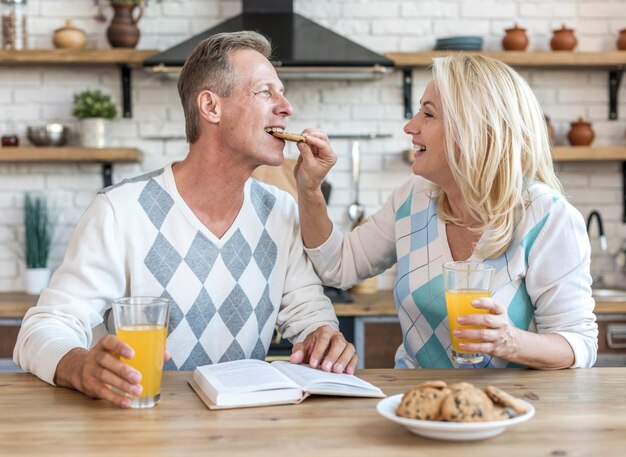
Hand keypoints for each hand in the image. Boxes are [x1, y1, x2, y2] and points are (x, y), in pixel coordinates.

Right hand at [54, 335, 168, 408]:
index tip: (132, 354)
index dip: (120, 346)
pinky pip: (102, 392)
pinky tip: (127, 402)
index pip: (110, 341)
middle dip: (123, 370)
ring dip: (121, 385)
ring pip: (105, 377)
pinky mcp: (90, 385)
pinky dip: (115, 398)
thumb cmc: (110, 357)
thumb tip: (165, 354)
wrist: (80, 368)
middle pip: (107, 362)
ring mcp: (91, 371)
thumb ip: (143, 350)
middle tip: (138, 377)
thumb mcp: (120, 350)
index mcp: (105, 344)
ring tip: (137, 391)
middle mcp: (96, 356)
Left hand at [289, 325, 357, 373]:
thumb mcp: (303, 347)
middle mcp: (337, 336)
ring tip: (336, 371)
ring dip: (343, 360)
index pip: (323, 339)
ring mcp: (345, 344)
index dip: (319, 351)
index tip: (313, 364)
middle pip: (338, 343)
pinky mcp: (351, 354)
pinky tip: (347, 372)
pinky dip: (352, 364)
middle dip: (332, 356)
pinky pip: (354, 357)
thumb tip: (294, 358)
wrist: (320, 348)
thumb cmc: (312, 347)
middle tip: (326, 368)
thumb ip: (298, 351)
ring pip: (349, 349)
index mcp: (324, 331)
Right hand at [294, 129, 336, 193]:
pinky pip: (308, 140)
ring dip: (307, 134)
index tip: (306, 137)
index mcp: (329, 157)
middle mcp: (326, 152)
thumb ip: (306, 152)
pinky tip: (298, 140)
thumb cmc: (310, 179)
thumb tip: (301, 141)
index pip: (324, 144)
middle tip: (302, 136)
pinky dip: (303, 138)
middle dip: (312, 134)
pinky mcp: (311, 149)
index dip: (315, 139)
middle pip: (321, 136)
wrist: (305, 185)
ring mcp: (318, 150)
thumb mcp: (308, 166)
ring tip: (300, 138)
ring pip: (315, 136)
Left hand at [453, 298, 520, 359]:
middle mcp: (501, 324)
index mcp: (500, 312)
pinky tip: (462, 344)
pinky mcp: (494, 347)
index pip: (495, 305)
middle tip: (459, 319)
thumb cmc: (497, 324)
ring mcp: (498, 336)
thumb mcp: (495, 314)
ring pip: (483, 334)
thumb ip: (482, 308)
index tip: (472, 302)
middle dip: (471, 319)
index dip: (484, 303)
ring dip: (468, 333)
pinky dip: (471, 347)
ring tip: (456, 332)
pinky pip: (482, 347)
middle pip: (487, 320)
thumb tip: (458, 304)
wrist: (512, 342)